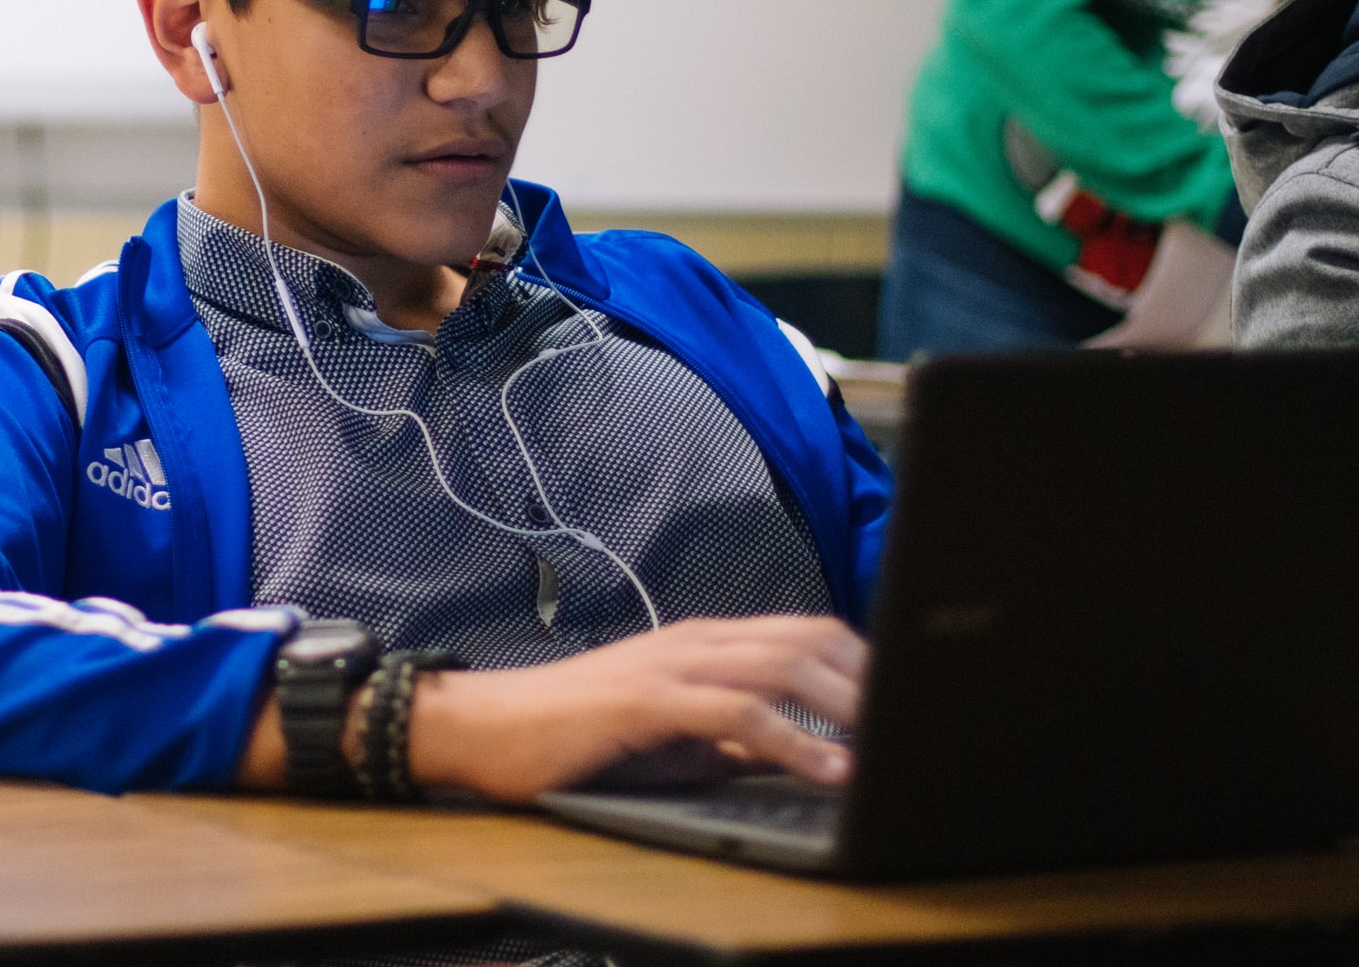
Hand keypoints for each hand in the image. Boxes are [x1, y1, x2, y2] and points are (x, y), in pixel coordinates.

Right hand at [407, 616, 866, 803]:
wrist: (486, 726)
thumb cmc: (572, 734)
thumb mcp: (667, 735)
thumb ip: (727, 737)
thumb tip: (791, 756)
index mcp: (701, 642)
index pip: (801, 632)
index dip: (860, 660)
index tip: (904, 700)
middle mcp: (694, 641)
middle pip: (806, 639)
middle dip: (869, 677)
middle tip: (915, 720)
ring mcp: (670, 665)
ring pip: (782, 666)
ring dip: (846, 705)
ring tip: (890, 741)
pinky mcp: (647, 700)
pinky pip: (737, 714)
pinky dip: (793, 739)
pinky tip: (827, 768)